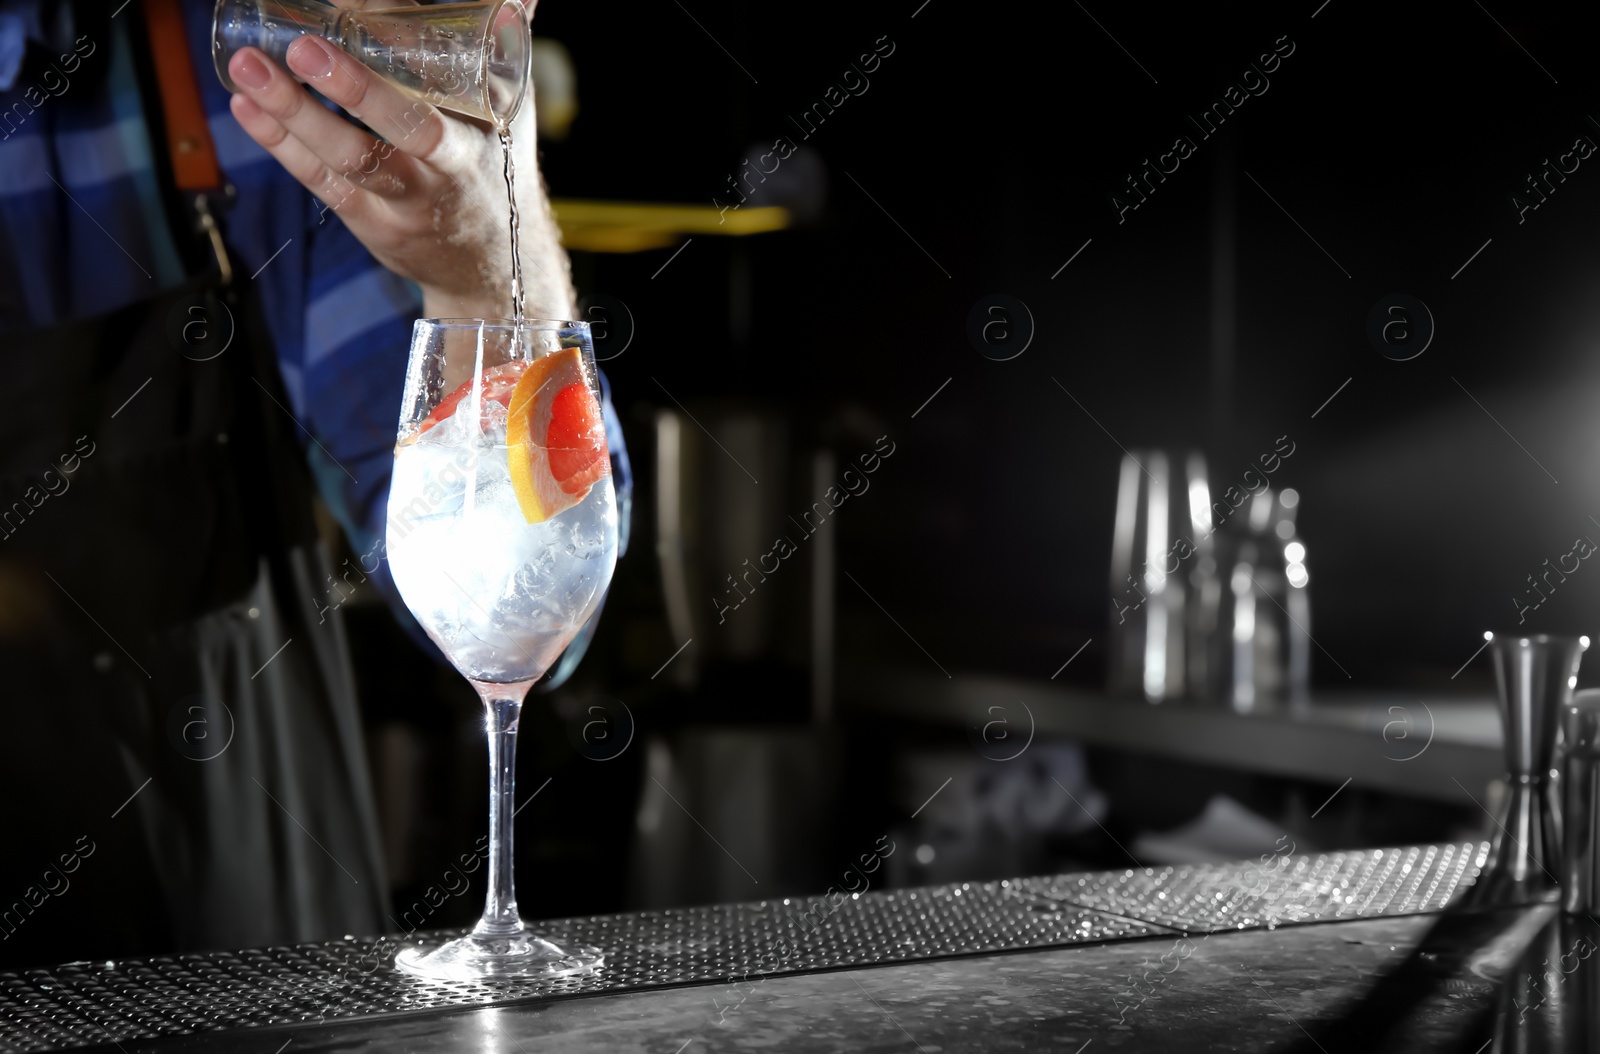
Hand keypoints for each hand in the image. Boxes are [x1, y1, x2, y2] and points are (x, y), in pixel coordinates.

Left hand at [224, 0, 572, 320]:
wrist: (496, 265)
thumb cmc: (497, 166)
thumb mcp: (512, 109)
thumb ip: (504, 43)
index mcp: (484, 131)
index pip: (447, 82)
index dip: (403, 42)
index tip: (355, 6)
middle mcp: (449, 169)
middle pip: (404, 128)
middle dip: (355, 88)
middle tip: (304, 48)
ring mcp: (407, 199)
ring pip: (350, 159)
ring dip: (294, 113)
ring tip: (246, 65)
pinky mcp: (372, 221)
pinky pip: (322, 183)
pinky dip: (281, 144)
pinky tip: (247, 107)